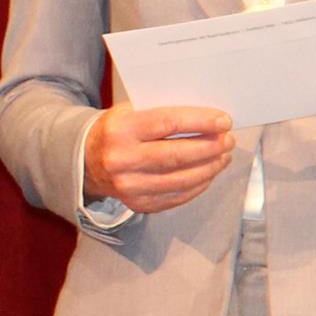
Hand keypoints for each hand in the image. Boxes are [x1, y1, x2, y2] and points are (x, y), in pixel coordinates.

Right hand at [83, 105, 235, 213]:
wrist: (87, 161)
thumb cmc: (117, 130)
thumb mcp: (129, 111)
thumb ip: (161, 111)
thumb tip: (206, 117)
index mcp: (120, 130)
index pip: (167, 123)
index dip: (200, 122)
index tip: (223, 121)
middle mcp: (122, 160)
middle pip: (177, 155)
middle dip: (209, 147)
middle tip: (227, 140)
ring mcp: (129, 186)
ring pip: (180, 179)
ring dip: (209, 168)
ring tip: (223, 156)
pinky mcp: (138, 204)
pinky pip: (176, 196)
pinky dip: (197, 185)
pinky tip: (208, 173)